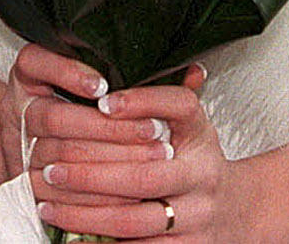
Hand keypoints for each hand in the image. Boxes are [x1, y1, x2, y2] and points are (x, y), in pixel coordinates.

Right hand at [0, 45, 173, 198]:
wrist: (41, 149)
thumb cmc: (84, 109)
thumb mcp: (103, 84)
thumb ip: (142, 76)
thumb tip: (196, 73)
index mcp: (30, 73)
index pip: (36, 61)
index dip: (68, 73)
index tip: (102, 86)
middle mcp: (18, 106)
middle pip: (53, 116)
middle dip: (108, 126)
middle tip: (154, 130)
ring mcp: (18, 146)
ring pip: (59, 155)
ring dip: (110, 159)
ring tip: (155, 158)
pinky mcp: (25, 182)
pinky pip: (57, 193)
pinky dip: (96, 195)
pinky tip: (131, 193)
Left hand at [33, 67, 264, 243]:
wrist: (240, 212)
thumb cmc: (199, 163)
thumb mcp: (192, 127)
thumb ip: (167, 99)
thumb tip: (164, 62)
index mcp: (202, 135)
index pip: (180, 107)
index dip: (142, 102)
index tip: (102, 102)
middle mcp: (204, 175)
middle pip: (144, 176)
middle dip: (90, 175)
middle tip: (51, 170)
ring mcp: (198, 217)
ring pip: (135, 221)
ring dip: (85, 215)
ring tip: (48, 206)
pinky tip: (72, 237)